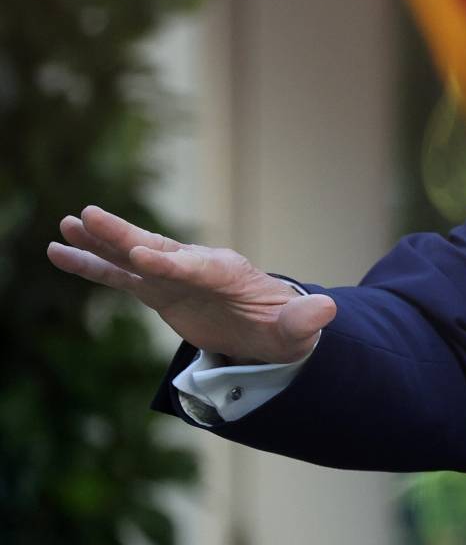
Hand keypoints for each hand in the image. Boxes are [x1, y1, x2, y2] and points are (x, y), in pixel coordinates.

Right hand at [46, 204, 335, 363]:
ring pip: (130, 257)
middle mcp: (196, 267)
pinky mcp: (157, 290)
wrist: (270, 327)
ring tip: (65, 225)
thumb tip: (328, 309)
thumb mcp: (298, 330)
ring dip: (100, 243)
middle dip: (125, 235)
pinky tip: (58, 252)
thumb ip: (306, 320)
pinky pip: (118, 277)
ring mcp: (173, 277)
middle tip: (90, 214)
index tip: (142, 255)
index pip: (196, 267)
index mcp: (229, 274)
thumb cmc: (283, 327)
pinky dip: (91, 265)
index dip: (171, 263)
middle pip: (156, 249)